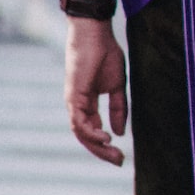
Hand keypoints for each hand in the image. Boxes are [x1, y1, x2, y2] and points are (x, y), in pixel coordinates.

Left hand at [64, 17, 127, 165]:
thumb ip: (118, 108)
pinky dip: (91, 133)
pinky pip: (79, 122)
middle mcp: (78, 106)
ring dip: (97, 146)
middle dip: (102, 152)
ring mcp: (73, 102)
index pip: (94, 131)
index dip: (106, 146)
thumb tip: (119, 132)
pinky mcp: (73, 97)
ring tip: (114, 151)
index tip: (121, 156)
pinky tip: (106, 137)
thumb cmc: (105, 53)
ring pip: (81, 133)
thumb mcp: (117, 86)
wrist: (95, 34)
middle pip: (86, 137)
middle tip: (119, 161)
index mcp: (88, 103)